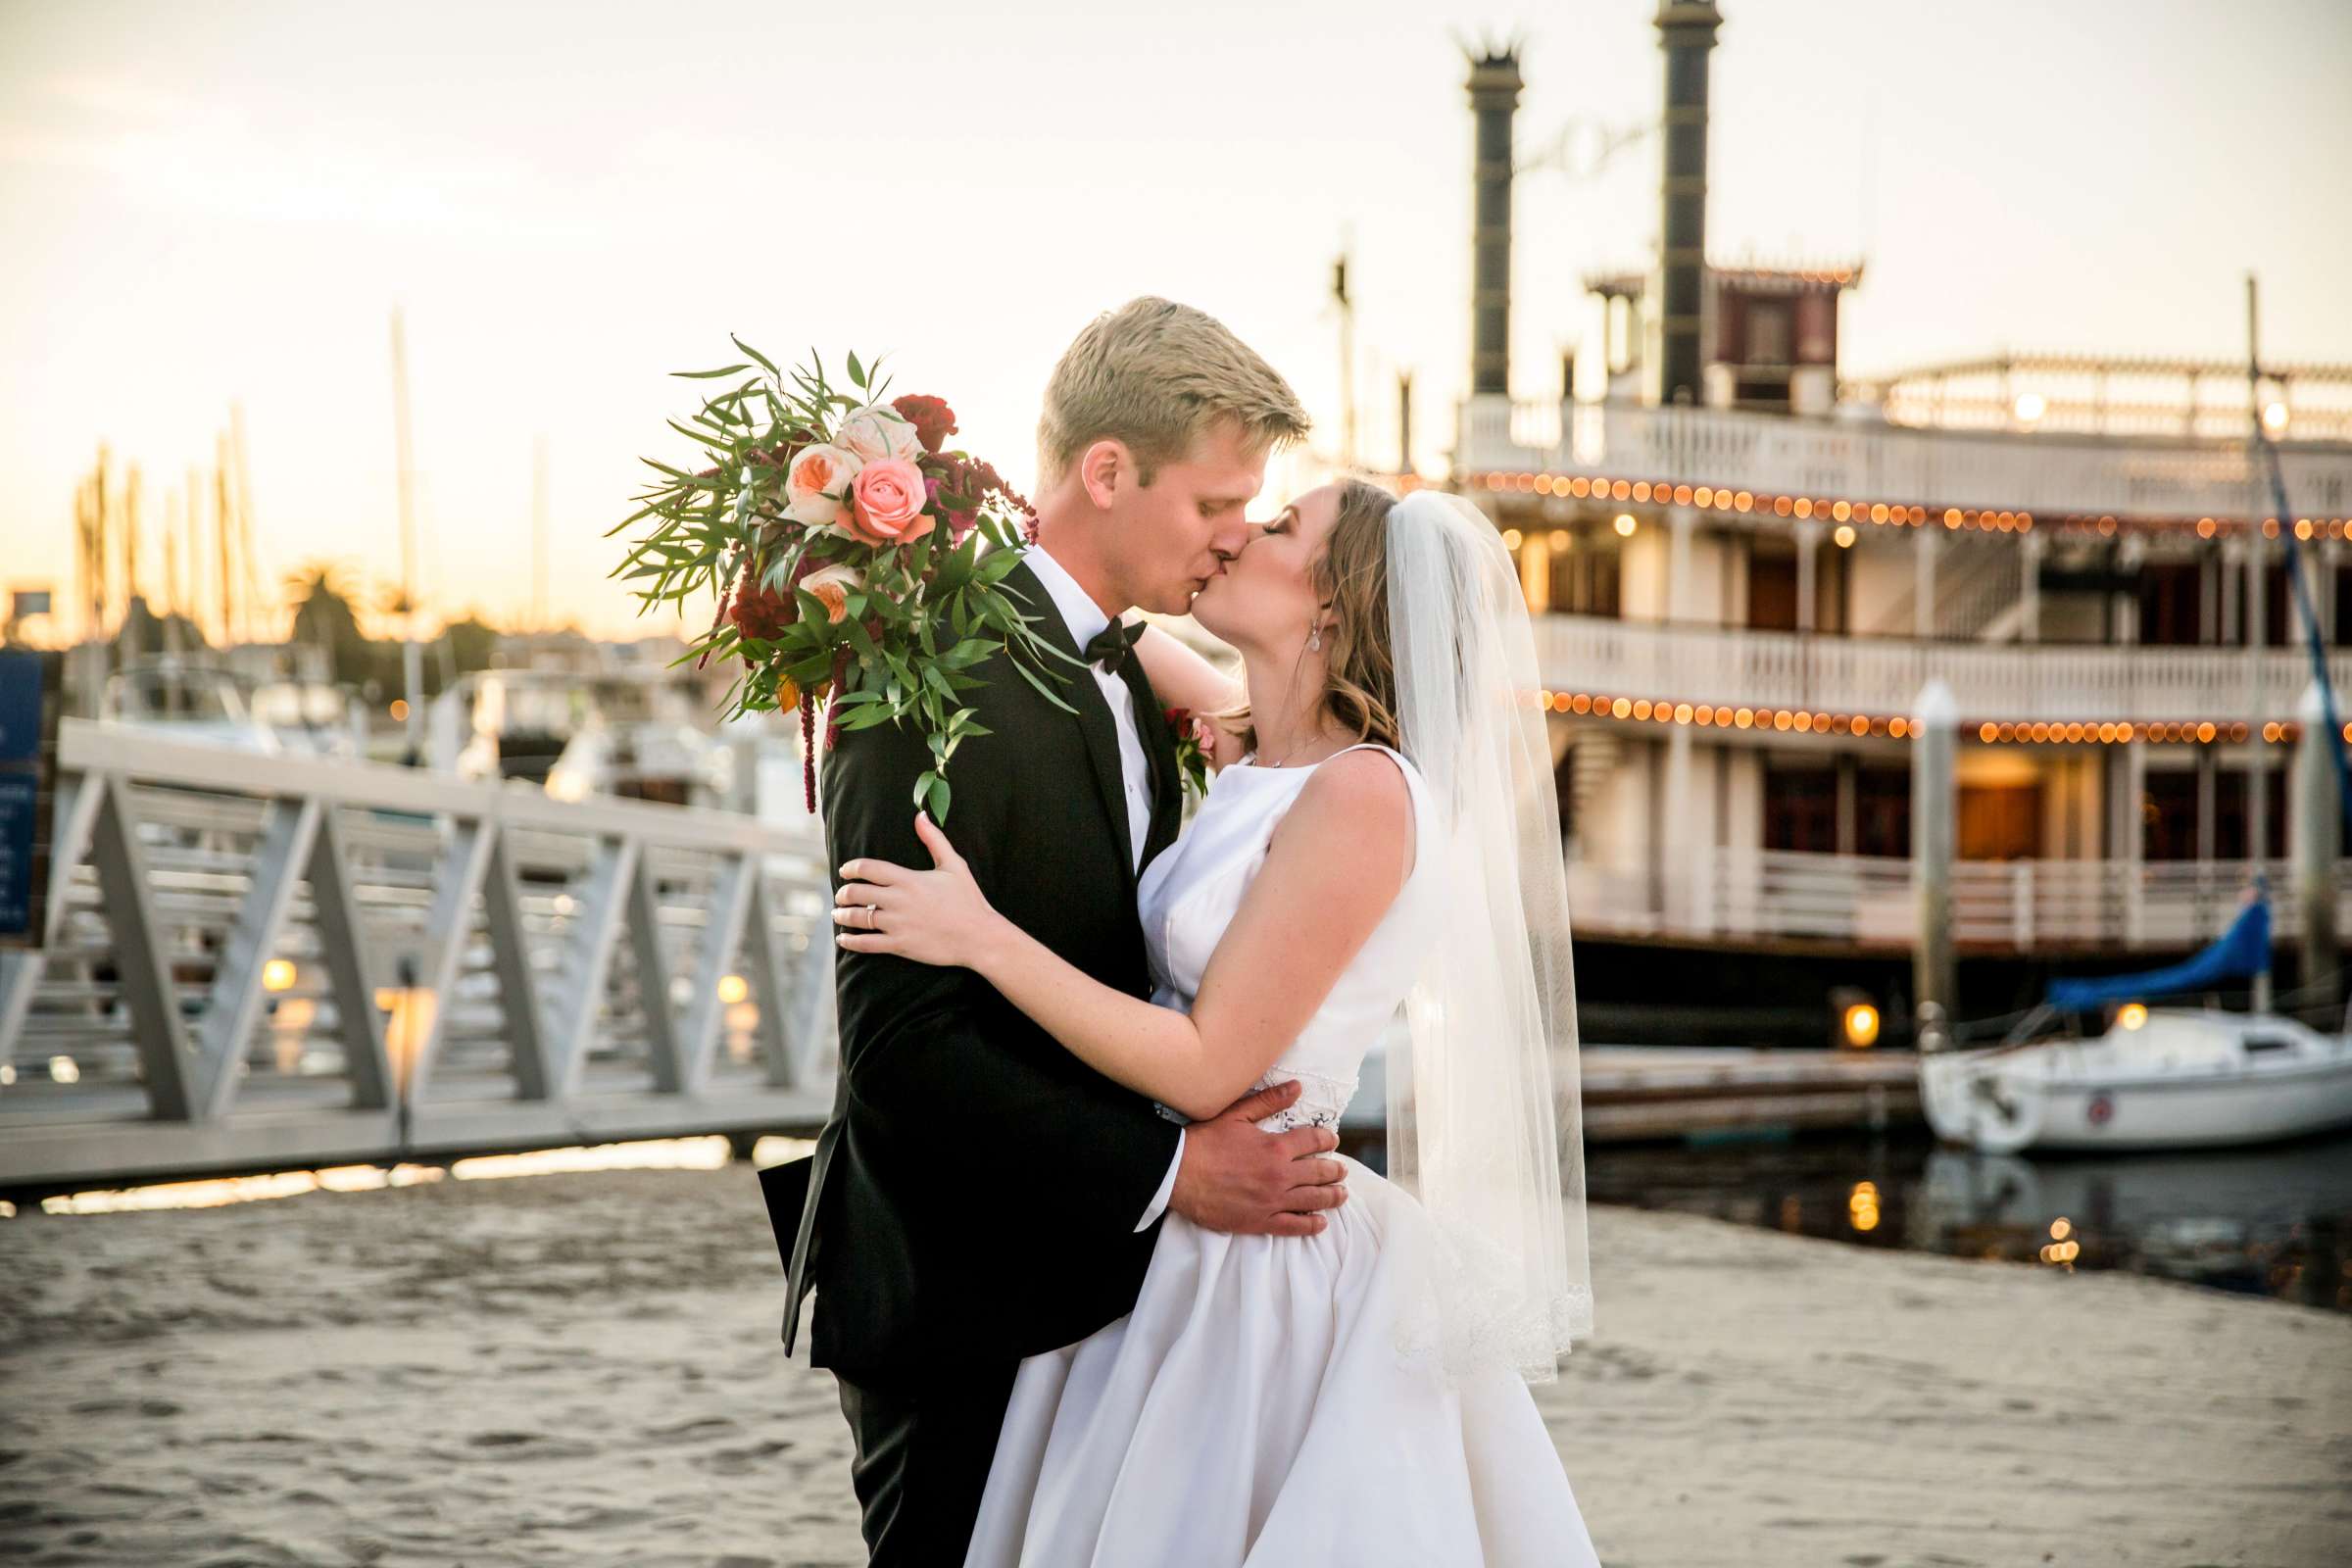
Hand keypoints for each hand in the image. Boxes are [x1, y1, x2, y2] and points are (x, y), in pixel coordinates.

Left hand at [833, 813, 1003, 968]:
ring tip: (838, 914)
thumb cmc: (969, 900)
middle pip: (858, 893)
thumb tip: (920, 815)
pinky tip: (843, 939)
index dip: (851, 868)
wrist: (979, 936)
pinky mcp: (899, 945)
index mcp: (908, 879)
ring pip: (858, 918)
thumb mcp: (954, 865)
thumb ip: (934, 839)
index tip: (845, 870)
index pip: (869, 868)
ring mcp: (897, 924)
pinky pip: (866, 944)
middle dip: (844, 893)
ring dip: (842, 915)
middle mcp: (898, 900)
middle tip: (841, 895)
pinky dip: (850, 941)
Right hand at [1167, 1078, 1348, 1237]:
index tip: (1332, 1140)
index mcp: (1276, 1147)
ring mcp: (1272, 1201)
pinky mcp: (1260, 1221)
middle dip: (1335, 1170)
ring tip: (1341, 1194)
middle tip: (1342, 1170)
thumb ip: (1269, 1100)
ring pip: (1312, 1200)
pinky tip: (1320, 1222)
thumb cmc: (1205, 1142)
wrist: (1178, 1174)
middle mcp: (1280, 1175)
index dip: (1327, 1139)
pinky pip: (1293, 1226)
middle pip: (1319, 1172)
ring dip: (1331, 1197)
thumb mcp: (1237, 1114)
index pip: (1314, 1141)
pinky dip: (1310, 1224)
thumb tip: (1297, 1087)